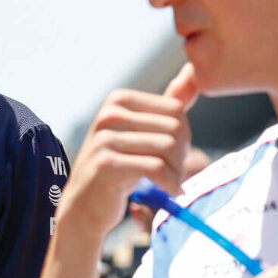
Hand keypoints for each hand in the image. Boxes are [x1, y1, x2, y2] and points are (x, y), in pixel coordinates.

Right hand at [55, 64, 198, 241]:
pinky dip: (171, 184)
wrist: (84, 207)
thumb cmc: (118, 169)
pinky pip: (156, 168)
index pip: (175, 108)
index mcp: (119, 99)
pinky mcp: (106, 163)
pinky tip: (170, 193)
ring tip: (172, 184)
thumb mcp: (142, 133)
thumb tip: (192, 70)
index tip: (176, 156)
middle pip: (174, 127)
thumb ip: (168, 104)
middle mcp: (109, 114)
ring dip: (178, 172)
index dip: (184, 135)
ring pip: (168, 147)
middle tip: (176, 175)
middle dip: (182, 155)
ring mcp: (105, 138)